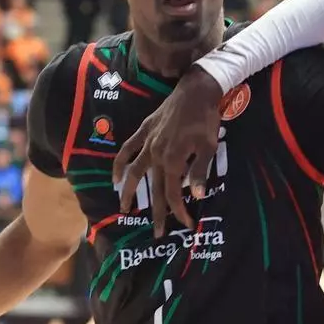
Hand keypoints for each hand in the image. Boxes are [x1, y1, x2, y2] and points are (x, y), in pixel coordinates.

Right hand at [113, 68, 222, 237]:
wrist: (196, 90)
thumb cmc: (206, 120)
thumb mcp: (209, 147)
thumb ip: (199, 172)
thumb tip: (196, 196)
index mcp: (173, 161)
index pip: (173, 194)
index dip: (179, 211)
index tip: (186, 224)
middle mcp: (156, 155)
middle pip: (154, 189)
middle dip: (157, 212)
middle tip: (158, 233)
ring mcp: (147, 142)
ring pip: (133, 173)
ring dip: (128, 192)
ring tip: (125, 210)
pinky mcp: (143, 130)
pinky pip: (127, 150)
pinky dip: (119, 164)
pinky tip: (115, 177)